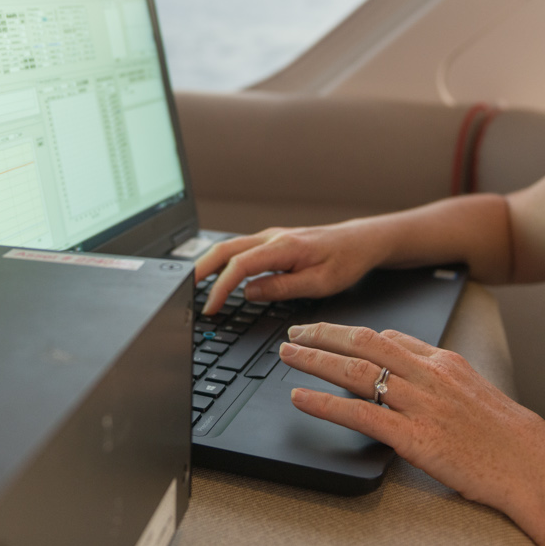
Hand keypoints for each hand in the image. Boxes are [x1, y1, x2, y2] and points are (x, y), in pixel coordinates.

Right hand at [192, 220, 390, 316]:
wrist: (361, 241)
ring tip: (193, 286)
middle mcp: (272, 238)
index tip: (209, 308)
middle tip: (183, 292)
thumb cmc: (346, 261)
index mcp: (283, 247)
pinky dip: (223, 262)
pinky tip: (218, 276)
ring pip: (229, 248)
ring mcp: (270, 237)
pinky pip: (240, 250)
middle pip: (224, 250)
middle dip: (200, 270)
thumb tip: (248, 293)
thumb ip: (282, 288)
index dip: (220, 288)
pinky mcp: (272, 242)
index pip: (239, 266)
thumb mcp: (320, 283)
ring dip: (209, 265)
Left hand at [278, 321, 544, 508]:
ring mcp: (419, 405)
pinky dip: (324, 403)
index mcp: (444, 362)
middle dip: (324, 334)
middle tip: (295, 332)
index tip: (327, 331)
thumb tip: (408, 365)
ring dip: (315, 359)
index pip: (389, 338)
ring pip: (356, 371)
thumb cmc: (507, 436)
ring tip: (287, 355)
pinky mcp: (413, 437)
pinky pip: (359, 413)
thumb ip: (440, 376)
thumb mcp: (475, 390)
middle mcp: (428, 376)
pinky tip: (301, 398)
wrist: (532, 465)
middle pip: (365, 343)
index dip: (352, 333)